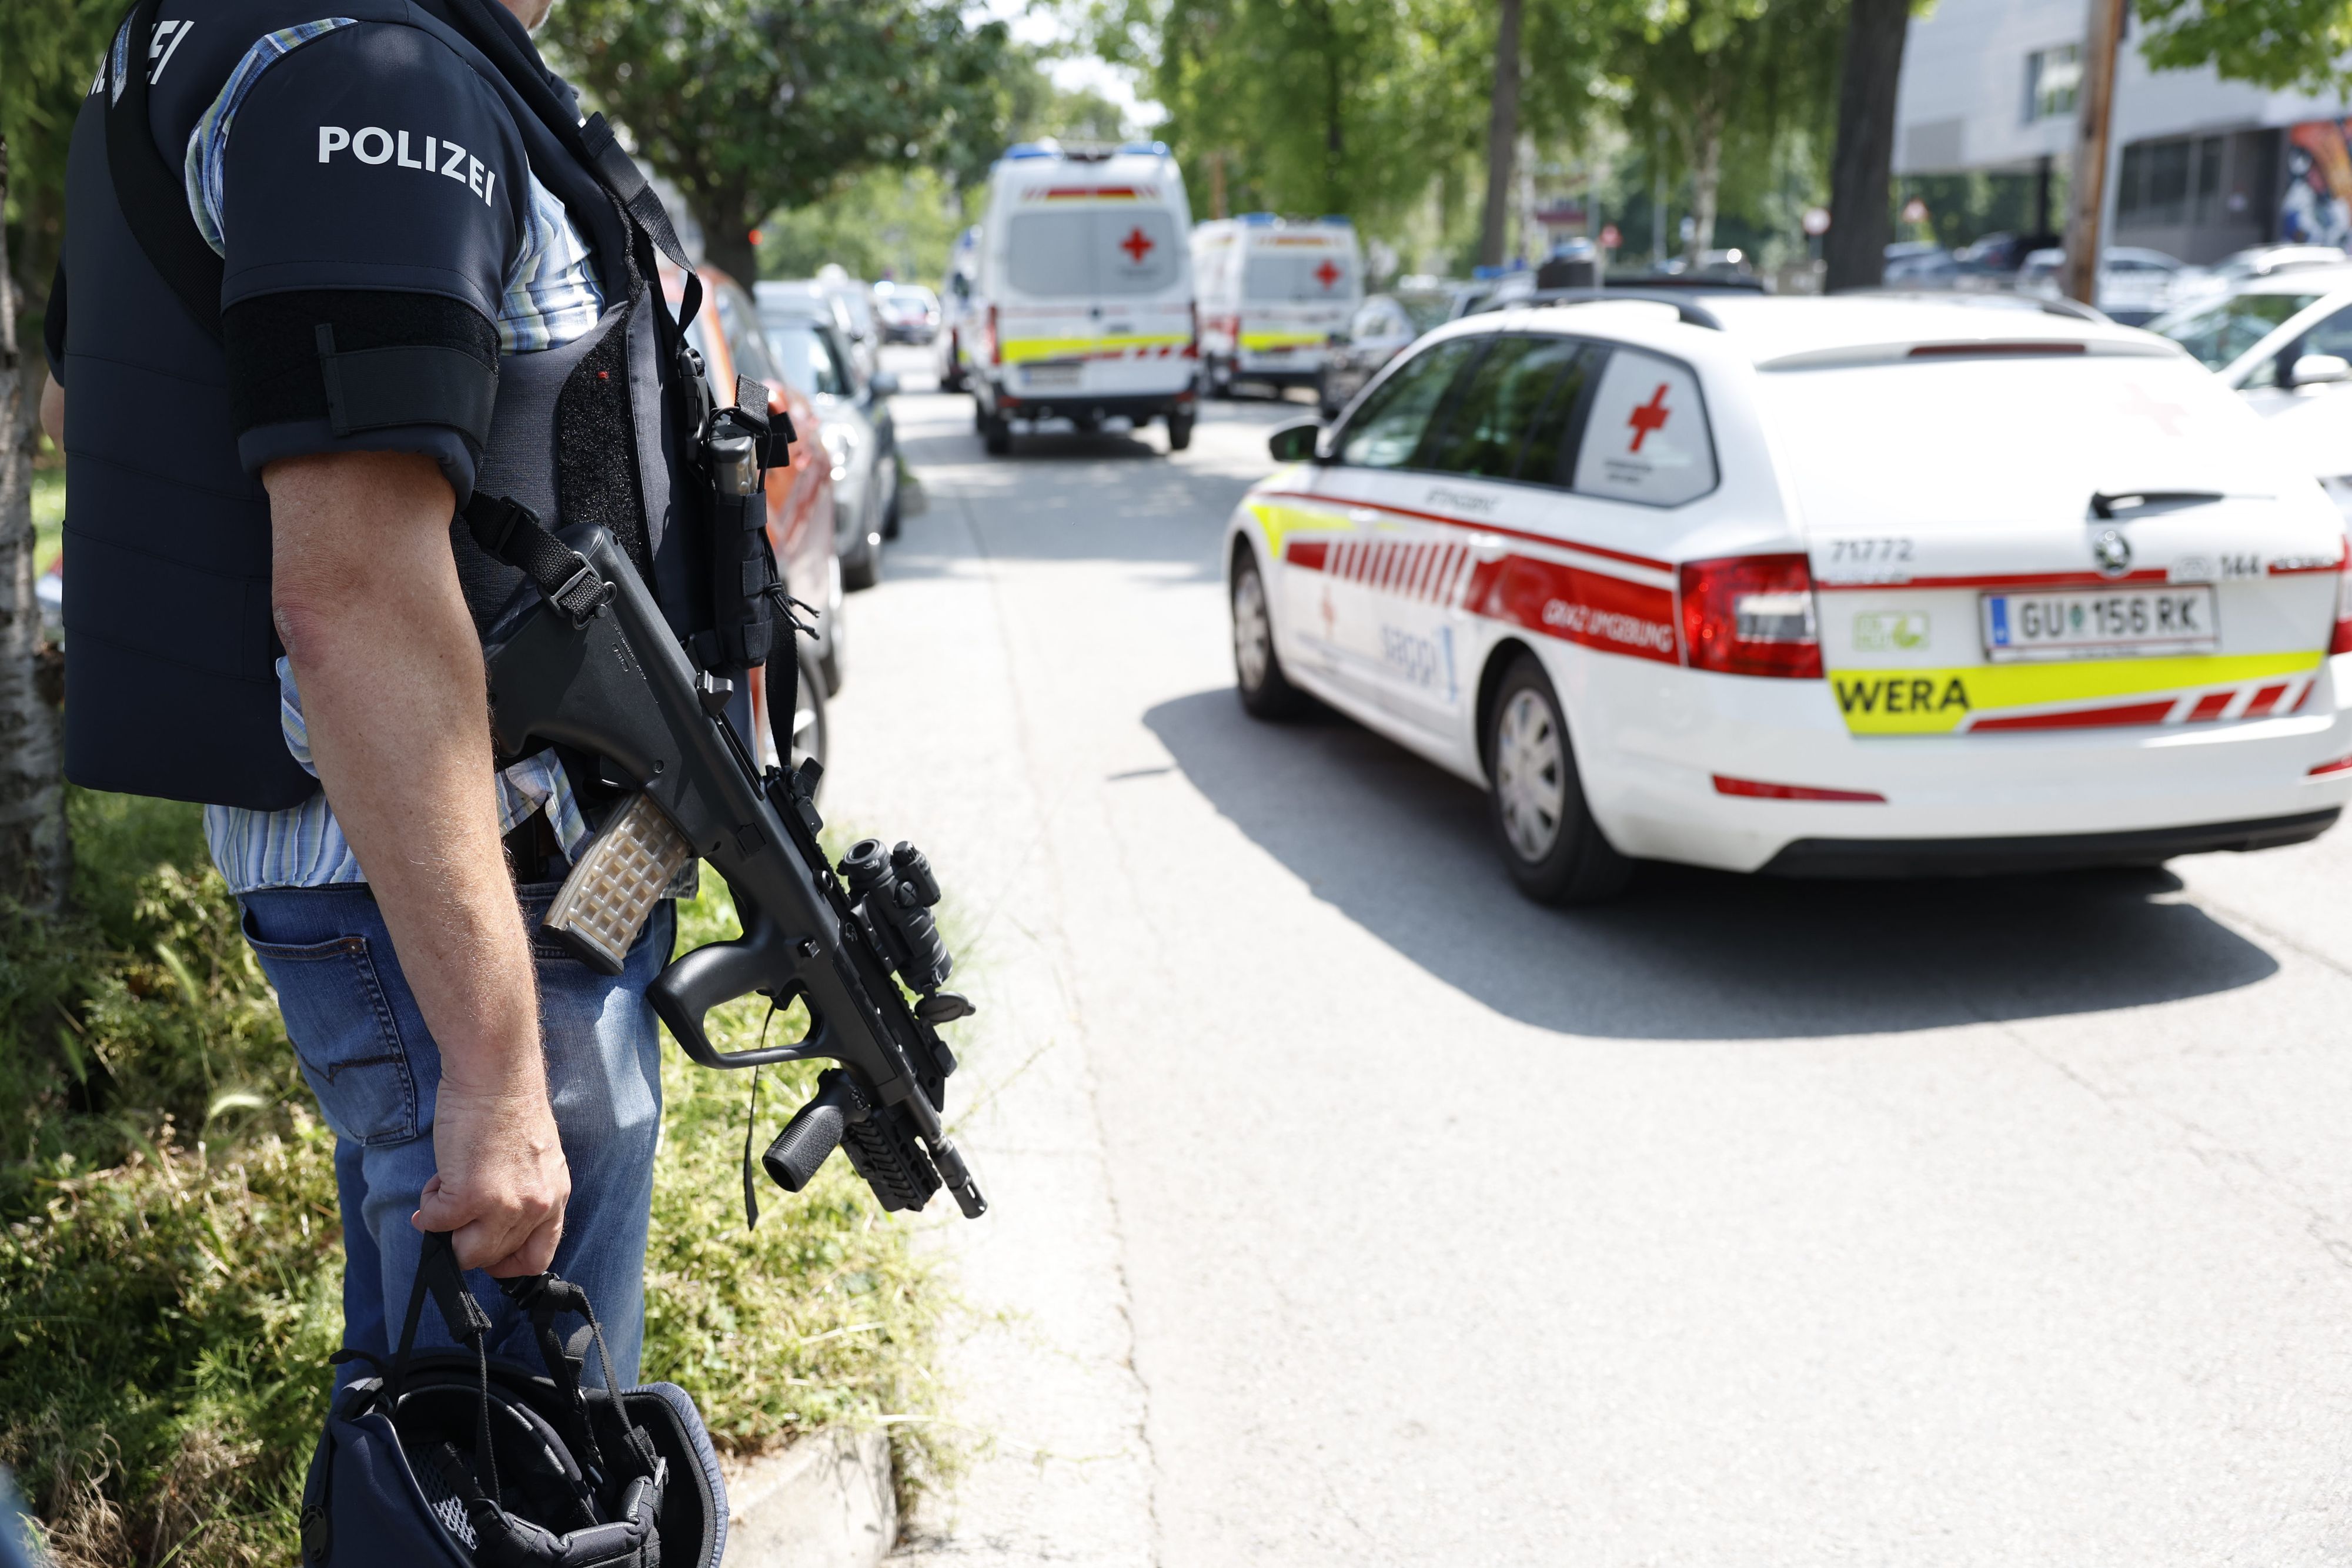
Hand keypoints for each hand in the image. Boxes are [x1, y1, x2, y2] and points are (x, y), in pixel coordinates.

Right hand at [413, 1076, 569, 1275]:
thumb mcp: (535, 1160)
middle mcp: (534, 1207)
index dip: (506, 1263)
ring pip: (466, 1253)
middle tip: (457, 1209)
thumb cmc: (510, 1107)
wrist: (496, 1075)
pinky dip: (428, 1209)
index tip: (484, 1249)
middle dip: (468, 1240)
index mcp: (554, 1197)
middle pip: (495, 1258)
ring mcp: (503, 1205)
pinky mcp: (468, 1197)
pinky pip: (436, 1225)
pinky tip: (437, 1180)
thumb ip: (522, 1193)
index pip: (537, 1257)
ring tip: (445, 1192)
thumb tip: (483, 1223)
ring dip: (447, 1229)